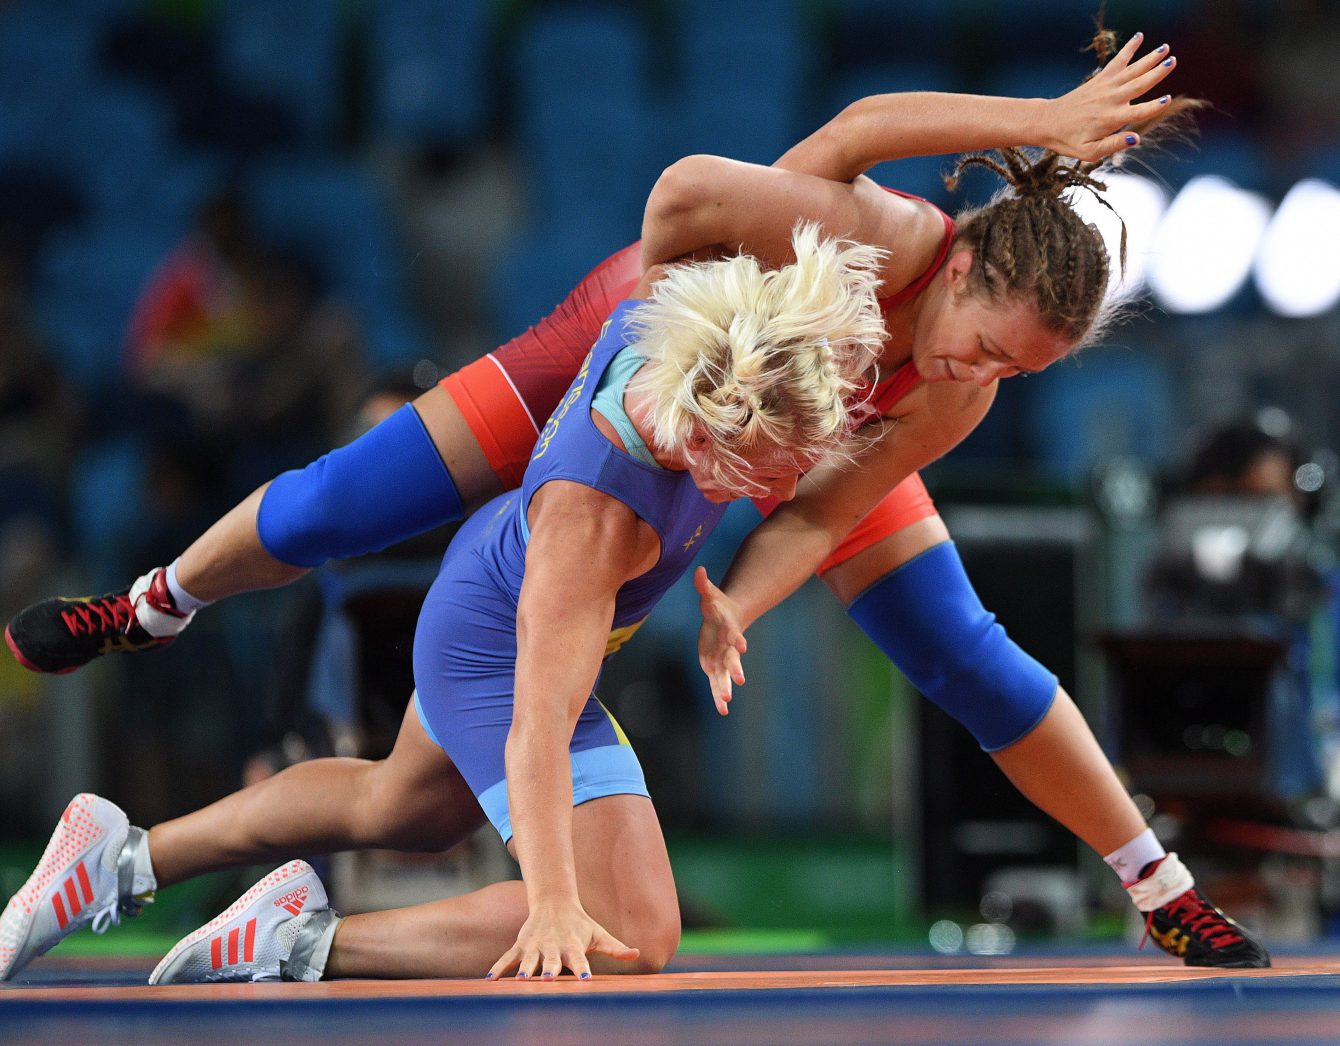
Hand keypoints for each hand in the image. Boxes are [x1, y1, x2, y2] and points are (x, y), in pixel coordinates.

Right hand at [486, 901, 638, 979]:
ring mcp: (535, 945)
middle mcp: (553, 946)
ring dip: (524, 969)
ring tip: (520, 981)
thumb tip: (636, 953)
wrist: (554, 902)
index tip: (584, 980)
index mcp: (573, 946)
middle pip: (551, 960)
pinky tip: (489, 980)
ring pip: (528, 959)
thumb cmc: (581, 924)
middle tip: (546, 979)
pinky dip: (499, 968)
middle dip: (549, 969)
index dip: (582, 970)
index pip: (580, 960)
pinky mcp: (521, 945)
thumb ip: (616, 947)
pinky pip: (507, 958)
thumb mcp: (599, 934)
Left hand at [694, 566, 746, 715]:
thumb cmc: (717, 606)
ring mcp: (723, 659)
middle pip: (732, 659)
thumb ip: (704, 585)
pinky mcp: (715, 667)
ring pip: (725, 676)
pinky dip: (718, 697)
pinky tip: (722, 710)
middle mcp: (728, 647)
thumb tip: (699, 571)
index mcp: (728, 629)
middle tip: (739, 680)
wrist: (725, 620)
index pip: (734, 634)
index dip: (737, 639)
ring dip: (725, 689)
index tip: (743, 646)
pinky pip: (717, 684)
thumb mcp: (709, 594)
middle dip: (735, 669)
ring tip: (726, 703)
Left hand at [1044, 32, 1179, 161]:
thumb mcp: (1089, 152)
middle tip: (1173, 61)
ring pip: (1132, 70)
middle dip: (1157, 73)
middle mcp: (1111, 100)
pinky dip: (1128, 49)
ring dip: (1149, 58)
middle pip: (1139, 84)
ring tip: (1165, 48)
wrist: (1048, 122)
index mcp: (1111, 119)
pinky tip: (1139, 37)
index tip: (1167, 99)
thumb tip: (1136, 139)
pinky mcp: (1100, 79)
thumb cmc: (1068, 140)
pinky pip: (1117, 61)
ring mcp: (1106, 87)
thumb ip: (1113, 145)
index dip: (1153, 107)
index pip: (1138, 112)